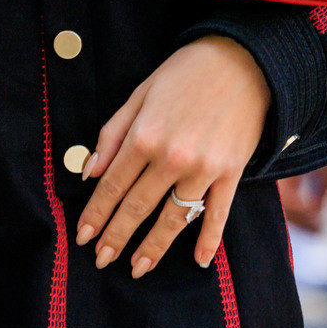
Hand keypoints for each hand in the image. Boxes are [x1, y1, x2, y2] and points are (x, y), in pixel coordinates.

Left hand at [76, 35, 270, 277]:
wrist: (243, 59)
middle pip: (138, 208)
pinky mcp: (232, 172)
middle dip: (116, 237)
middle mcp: (172, 157)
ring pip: (174, 218)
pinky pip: (218, 213)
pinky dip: (209, 239)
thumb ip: (112, 134)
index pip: (112, 186)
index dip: (95, 215)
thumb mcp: (139, 94)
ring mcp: (204, 168)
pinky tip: (199, 261)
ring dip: (154, 247)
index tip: (83, 237)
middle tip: (101, 260)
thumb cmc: (184, 73)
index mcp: (144, 136)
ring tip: (138, 268)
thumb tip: (89, 172)